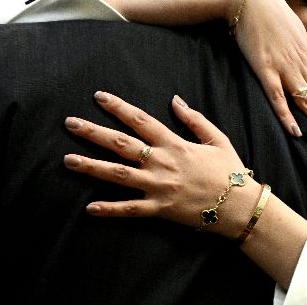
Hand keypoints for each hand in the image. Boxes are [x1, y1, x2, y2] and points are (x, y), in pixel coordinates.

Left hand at [63, 92, 260, 236]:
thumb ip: (194, 119)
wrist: (238, 206)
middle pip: (121, 144)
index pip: (140, 120)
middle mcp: (161, 162)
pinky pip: (130, 209)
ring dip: (91, 167)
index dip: (118, 107)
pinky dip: (110, 209)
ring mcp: (158, 186)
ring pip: (118, 175)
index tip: (99, 97)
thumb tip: (175, 100)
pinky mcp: (159, 209)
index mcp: (174, 144)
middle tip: (70, 123)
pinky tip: (89, 208)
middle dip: (93, 132)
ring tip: (68, 160)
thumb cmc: (229, 171)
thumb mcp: (216, 139)